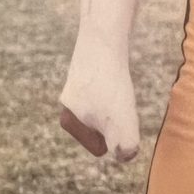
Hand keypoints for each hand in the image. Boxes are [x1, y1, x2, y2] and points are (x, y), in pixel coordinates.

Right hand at [60, 36, 138, 160]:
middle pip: (103, 125)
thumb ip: (124, 145)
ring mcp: (76, 83)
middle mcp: (68, 103)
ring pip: (105, 105)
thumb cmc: (110, 84)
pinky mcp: (88, 67)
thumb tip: (125, 155)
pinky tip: (117, 71)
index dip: (118, 135)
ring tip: (120, 84)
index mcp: (68, 121)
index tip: (118, 114)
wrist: (103, 38)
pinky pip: (107, 85)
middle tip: (119, 97)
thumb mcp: (120, 122)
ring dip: (117, 98)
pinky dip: (116, 82)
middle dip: (115, 118)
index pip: (99, 147)